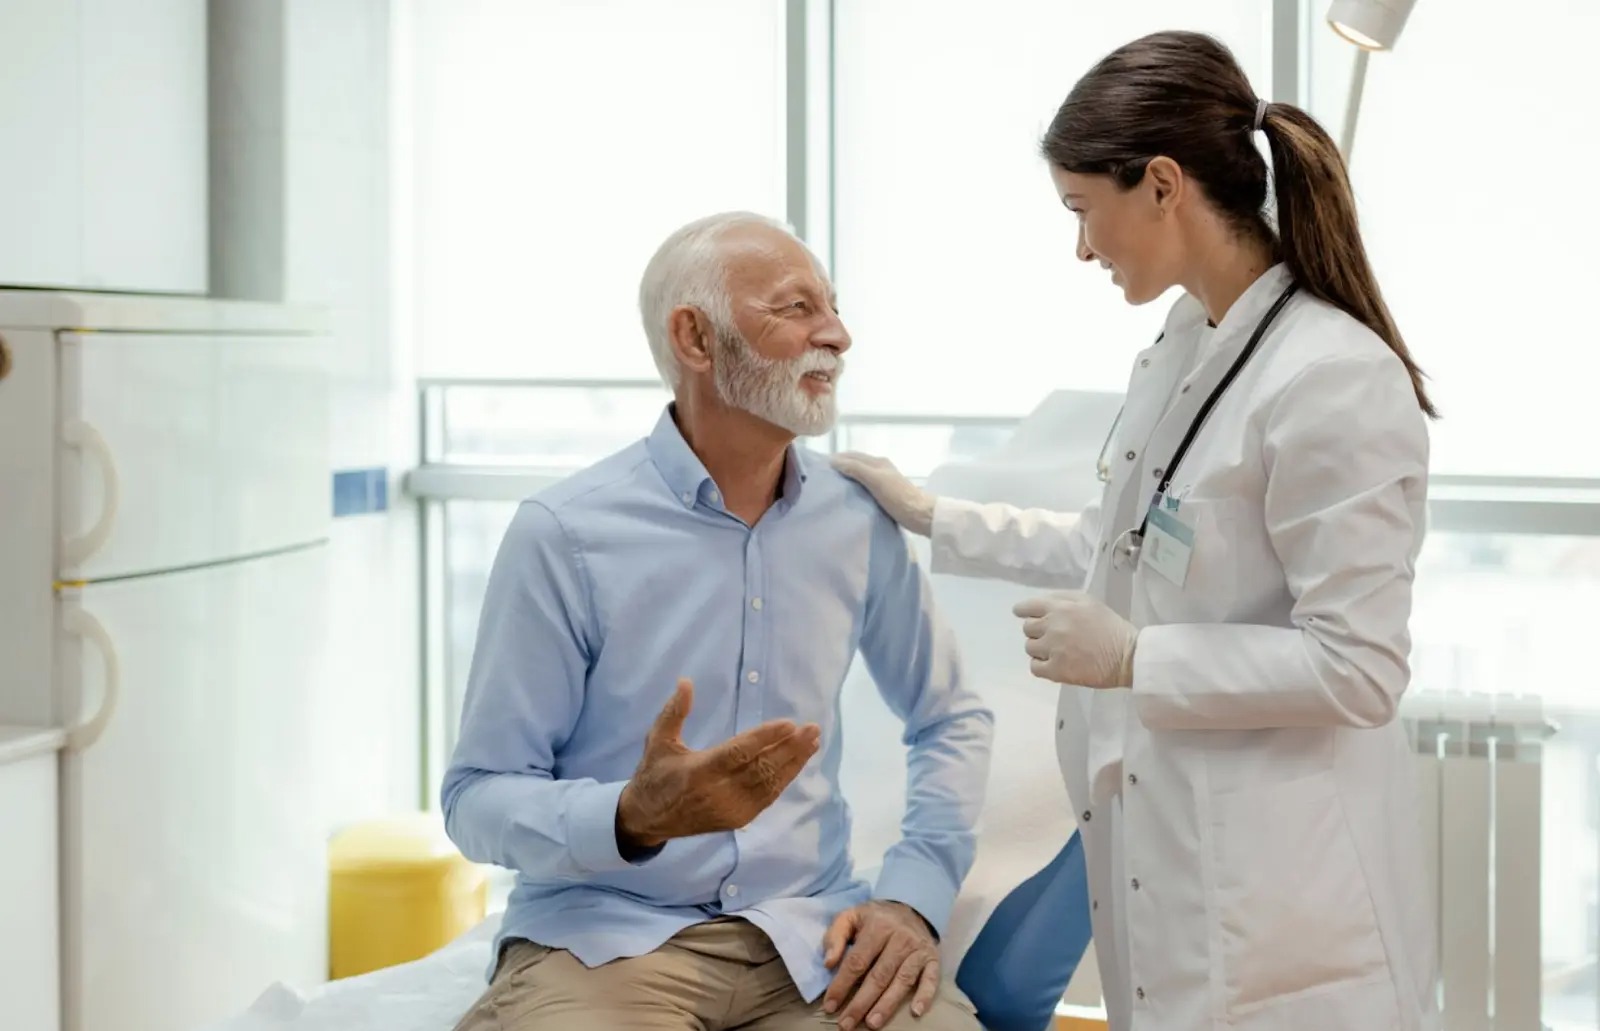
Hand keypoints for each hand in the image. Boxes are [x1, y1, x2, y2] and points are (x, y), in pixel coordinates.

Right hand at [616, 679, 820, 848]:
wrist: (647, 820)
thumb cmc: (653, 775)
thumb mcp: (657, 741)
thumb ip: (674, 712)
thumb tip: (686, 682)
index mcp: (698, 771)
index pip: (738, 753)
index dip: (765, 738)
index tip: (789, 723)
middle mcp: (717, 793)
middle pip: (761, 769)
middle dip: (790, 748)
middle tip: (812, 729)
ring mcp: (730, 809)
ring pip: (769, 785)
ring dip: (793, 763)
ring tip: (812, 742)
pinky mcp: (737, 820)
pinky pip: (767, 798)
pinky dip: (784, 780)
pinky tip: (797, 762)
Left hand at [822, 900, 940, 1030]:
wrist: (910, 908)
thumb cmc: (875, 919)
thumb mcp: (850, 917)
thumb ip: (835, 937)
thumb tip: (828, 963)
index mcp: (877, 927)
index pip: (857, 961)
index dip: (842, 984)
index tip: (830, 1005)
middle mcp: (900, 938)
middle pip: (879, 975)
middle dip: (861, 1003)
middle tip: (846, 1024)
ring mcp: (918, 950)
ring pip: (902, 980)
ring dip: (888, 1004)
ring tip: (872, 1023)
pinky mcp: (932, 959)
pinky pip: (931, 979)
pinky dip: (925, 995)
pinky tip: (916, 1012)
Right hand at [831, 453, 936, 536]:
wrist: (920, 515)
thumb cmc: (898, 497)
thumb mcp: (876, 480)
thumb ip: (856, 469)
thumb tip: (834, 461)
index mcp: (878, 462)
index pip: (852, 455)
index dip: (837, 458)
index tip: (820, 466)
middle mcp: (881, 467)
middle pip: (856, 463)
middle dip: (840, 465)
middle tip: (823, 476)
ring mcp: (884, 480)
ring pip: (860, 474)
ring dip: (847, 476)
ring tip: (833, 485)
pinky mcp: (886, 493)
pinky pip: (865, 485)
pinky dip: (855, 486)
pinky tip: (849, 495)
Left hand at [1013, 591, 1137, 688]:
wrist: (1127, 656)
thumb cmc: (1110, 626)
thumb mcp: (1089, 601)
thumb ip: (1062, 598)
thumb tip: (1040, 603)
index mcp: (1060, 607)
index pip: (1027, 607)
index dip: (1023, 611)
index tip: (1024, 615)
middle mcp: (1053, 627)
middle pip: (1027, 628)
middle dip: (1037, 631)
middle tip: (1052, 636)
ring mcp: (1053, 649)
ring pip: (1030, 648)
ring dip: (1039, 649)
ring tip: (1056, 650)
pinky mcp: (1056, 671)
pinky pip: (1034, 667)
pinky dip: (1041, 666)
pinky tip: (1053, 663)